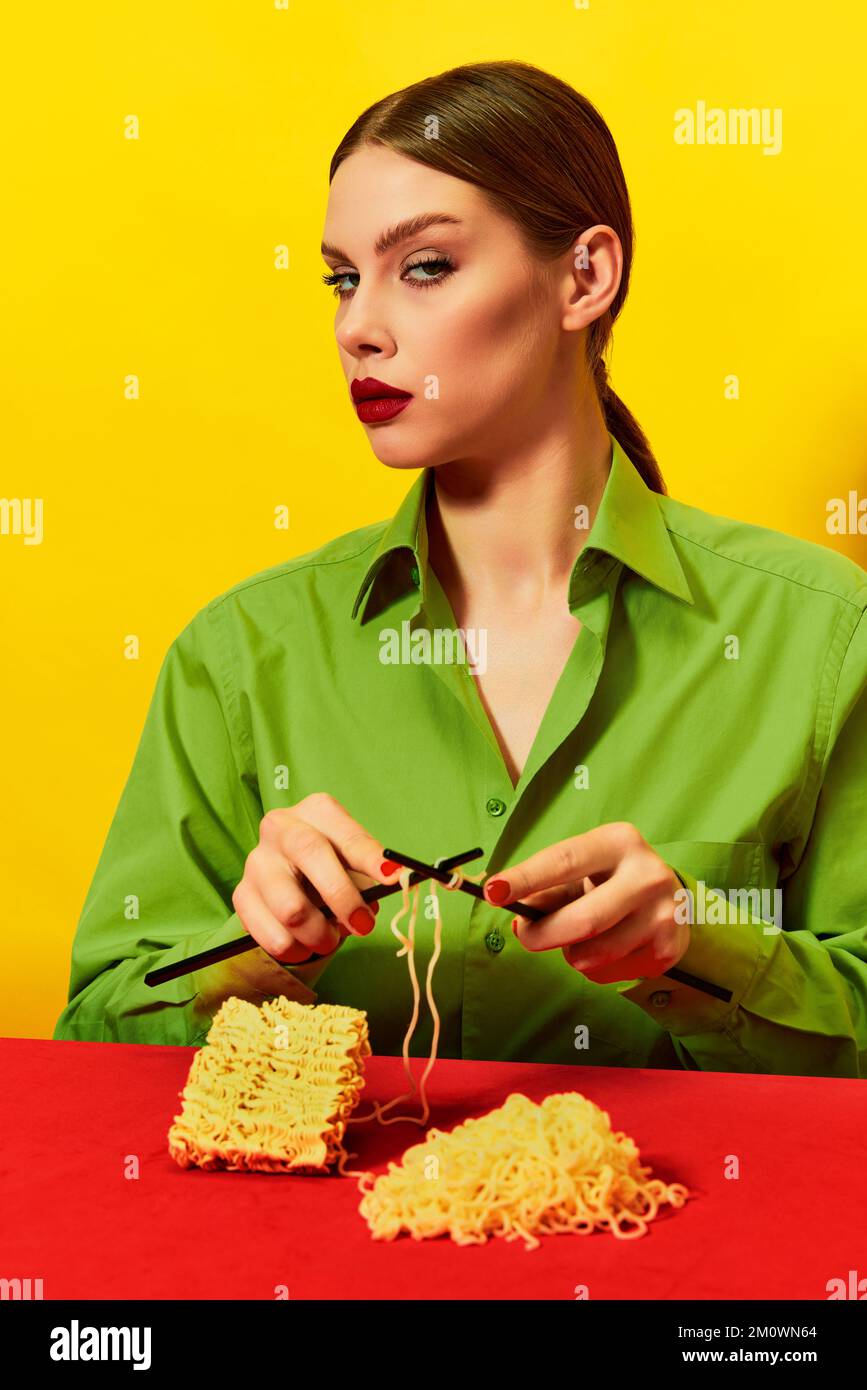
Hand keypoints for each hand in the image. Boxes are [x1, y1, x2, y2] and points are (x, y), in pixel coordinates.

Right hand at [232, 793, 400, 963]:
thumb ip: (370, 871)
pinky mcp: (242, 895)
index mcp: (316, 811)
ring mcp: (257, 861)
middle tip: (364, 926)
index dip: (371, 857)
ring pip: (290, 907)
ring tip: (331, 938)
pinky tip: (305, 946)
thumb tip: (394, 882)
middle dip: (343, 898)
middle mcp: (280, 827)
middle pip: (310, 853)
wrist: (286, 874)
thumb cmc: (330, 864)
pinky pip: (272, 935)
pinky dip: (296, 950)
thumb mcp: (352, 860)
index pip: (346, 833)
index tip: (394, 878)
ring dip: (320, 934)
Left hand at [483, 822, 688, 984]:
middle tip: (525, 936)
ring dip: (572, 954)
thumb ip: (547, 888)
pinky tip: (608, 947)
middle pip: (583, 920)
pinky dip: (594, 967)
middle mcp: (647, 874)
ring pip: (594, 954)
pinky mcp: (668, 948)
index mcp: (619, 842)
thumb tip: (514, 911)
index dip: (526, 878)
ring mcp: (663, 913)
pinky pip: (610, 972)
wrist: (672, 899)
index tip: (492, 891)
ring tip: (579, 938)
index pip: (564, 860)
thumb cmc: (610, 880)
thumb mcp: (582, 872)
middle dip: (542, 935)